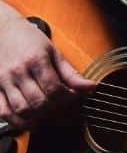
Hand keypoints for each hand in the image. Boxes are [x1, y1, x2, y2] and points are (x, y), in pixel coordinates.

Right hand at [0, 13, 95, 130]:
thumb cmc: (29, 40)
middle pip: (38, 102)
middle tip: (65, 109)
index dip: (68, 98)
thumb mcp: (54, 52)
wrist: (2, 31)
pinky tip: (30, 121)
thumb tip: (90, 87)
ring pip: (21, 110)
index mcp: (35, 60)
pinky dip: (17, 121)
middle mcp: (17, 72)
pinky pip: (4, 112)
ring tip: (50, 116)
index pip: (54, 88)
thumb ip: (71, 73)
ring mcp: (3, 81)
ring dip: (38, 119)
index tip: (75, 97)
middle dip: (56, 110)